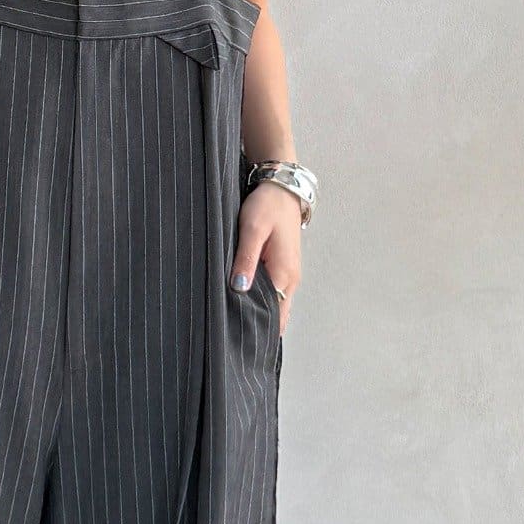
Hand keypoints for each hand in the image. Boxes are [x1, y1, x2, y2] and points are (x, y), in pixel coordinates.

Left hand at [229, 179, 302, 333]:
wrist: (282, 187)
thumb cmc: (267, 206)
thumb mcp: (252, 229)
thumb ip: (246, 259)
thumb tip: (239, 288)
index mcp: (284, 273)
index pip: (273, 314)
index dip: (256, 324)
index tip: (237, 334)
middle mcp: (291, 279)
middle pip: (277, 315)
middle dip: (258, 325)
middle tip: (233, 336)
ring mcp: (289, 275)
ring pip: (277, 306)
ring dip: (260, 314)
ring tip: (237, 325)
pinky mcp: (283, 269)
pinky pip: (275, 295)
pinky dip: (263, 303)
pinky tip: (246, 306)